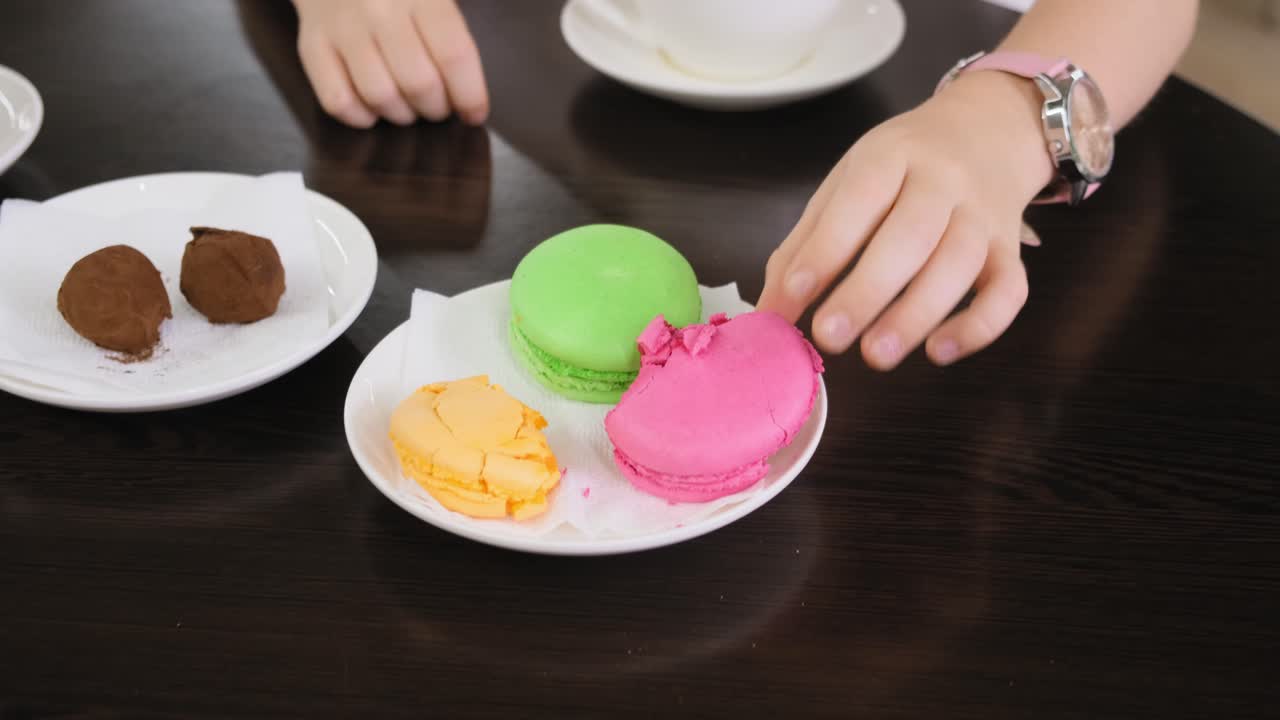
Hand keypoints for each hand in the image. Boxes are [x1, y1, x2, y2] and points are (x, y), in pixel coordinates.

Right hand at [293, 0, 488, 127]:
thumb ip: (453, 30)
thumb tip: (469, 91)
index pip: (454, 55)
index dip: (470, 95)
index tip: (474, 113)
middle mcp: (380, 8)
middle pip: (419, 83)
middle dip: (437, 109)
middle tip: (439, 107)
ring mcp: (342, 27)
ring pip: (380, 97)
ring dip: (402, 115)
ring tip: (409, 107)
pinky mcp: (311, 44)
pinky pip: (337, 101)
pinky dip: (360, 116)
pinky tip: (373, 108)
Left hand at [758, 72, 1054, 368]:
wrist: (987, 130)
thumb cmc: (901, 169)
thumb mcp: (845, 186)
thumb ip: (804, 246)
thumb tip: (771, 311)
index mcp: (891, 155)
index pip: (859, 200)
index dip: (826, 250)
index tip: (794, 296)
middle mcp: (944, 181)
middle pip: (912, 235)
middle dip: (868, 291)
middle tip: (829, 337)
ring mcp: (983, 216)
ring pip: (960, 264)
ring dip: (918, 314)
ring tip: (876, 356)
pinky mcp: (1011, 250)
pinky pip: (1009, 290)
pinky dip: (979, 326)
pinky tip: (939, 352)